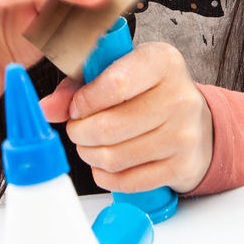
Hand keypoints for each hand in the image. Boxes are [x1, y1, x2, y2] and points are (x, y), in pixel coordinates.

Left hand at [39, 42, 213, 193]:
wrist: (196, 122)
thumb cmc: (150, 92)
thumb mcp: (118, 72)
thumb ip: (78, 85)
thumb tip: (47, 108)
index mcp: (162, 61)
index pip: (114, 85)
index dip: (84, 101)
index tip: (76, 107)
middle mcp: (179, 97)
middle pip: (108, 126)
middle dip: (80, 132)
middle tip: (77, 129)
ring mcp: (184, 135)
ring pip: (114, 156)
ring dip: (90, 154)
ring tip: (90, 145)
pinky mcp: (181, 166)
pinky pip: (127, 182)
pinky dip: (106, 176)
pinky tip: (106, 163)